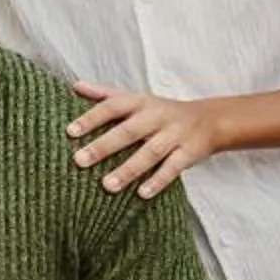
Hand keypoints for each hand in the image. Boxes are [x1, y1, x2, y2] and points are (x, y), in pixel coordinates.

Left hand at [66, 84, 227, 198]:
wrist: (210, 119)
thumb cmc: (162, 111)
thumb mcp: (136, 98)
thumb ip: (105, 94)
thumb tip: (75, 86)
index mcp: (140, 102)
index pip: (113, 106)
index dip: (92, 118)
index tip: (70, 132)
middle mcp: (156, 117)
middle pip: (128, 131)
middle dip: (104, 146)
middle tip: (79, 160)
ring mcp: (174, 135)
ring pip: (150, 153)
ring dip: (128, 169)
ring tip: (107, 186)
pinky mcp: (189, 153)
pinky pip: (173, 168)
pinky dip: (158, 181)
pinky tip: (142, 194)